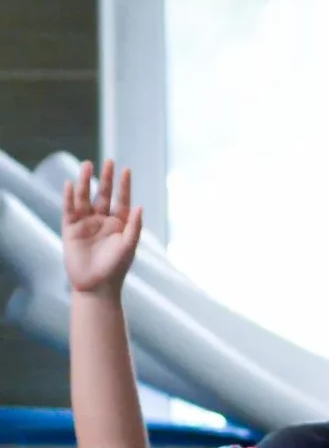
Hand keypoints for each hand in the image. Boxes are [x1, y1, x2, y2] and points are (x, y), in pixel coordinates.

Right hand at [61, 160, 142, 294]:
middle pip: (103, 194)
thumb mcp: (128, 246)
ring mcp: (86, 223)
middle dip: (106, 178)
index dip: (124, 186)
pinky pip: (69, 208)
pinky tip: (71, 184)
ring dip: (86, 182)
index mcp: (119, 224)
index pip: (122, 200)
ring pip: (85, 197)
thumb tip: (140, 207)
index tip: (126, 170)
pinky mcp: (71, 228)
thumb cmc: (116, 268)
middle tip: (108, 161)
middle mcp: (103, 220)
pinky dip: (70, 196)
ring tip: (87, 165)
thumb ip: (134, 227)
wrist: (96, 286)